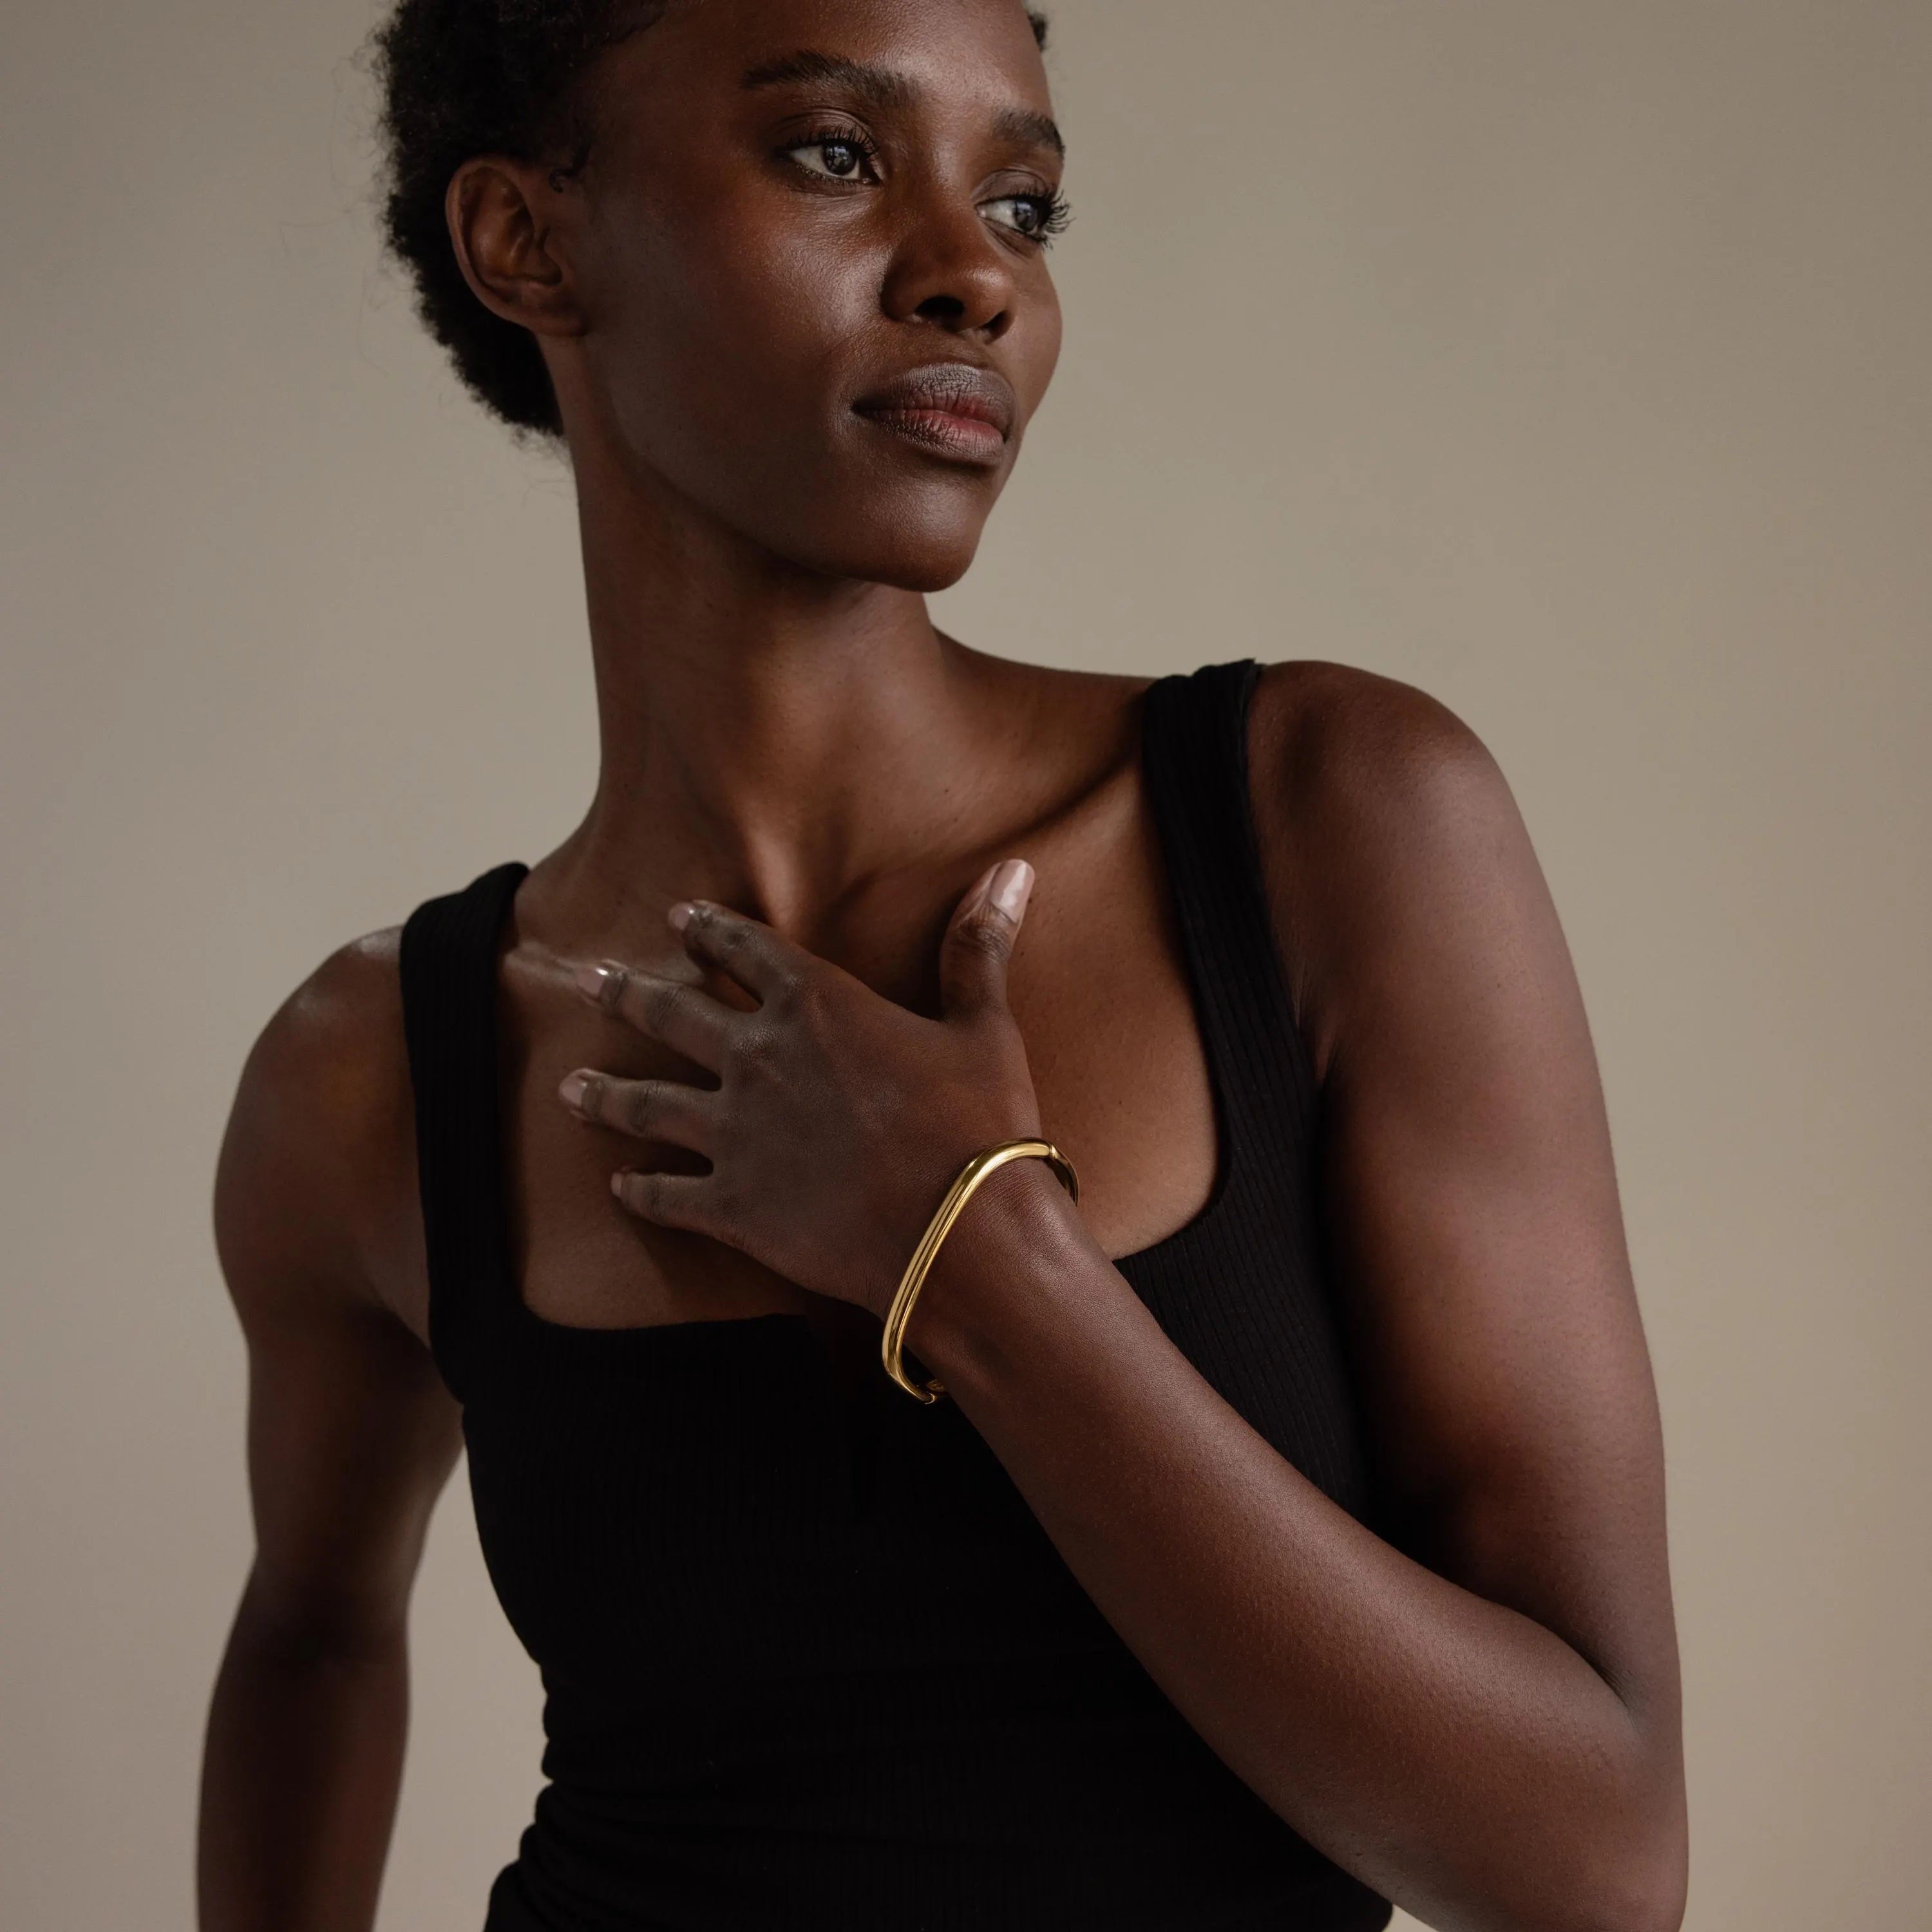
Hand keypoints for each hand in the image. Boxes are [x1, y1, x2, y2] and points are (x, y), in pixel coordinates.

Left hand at [557, 860, 1051, 1319]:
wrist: (961, 1237)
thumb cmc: (981, 1127)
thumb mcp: (985, 1028)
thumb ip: (979, 948)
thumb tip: (1012, 870)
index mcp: (815, 1005)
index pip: (745, 951)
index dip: (709, 931)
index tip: (678, 918)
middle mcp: (757, 1059)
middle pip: (671, 1015)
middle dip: (626, 994)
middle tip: (588, 980)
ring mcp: (734, 1135)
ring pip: (646, 1104)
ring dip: (605, 1092)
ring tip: (568, 1086)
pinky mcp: (731, 1207)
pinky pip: (667, 1196)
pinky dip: (639, 1191)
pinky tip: (618, 1187)